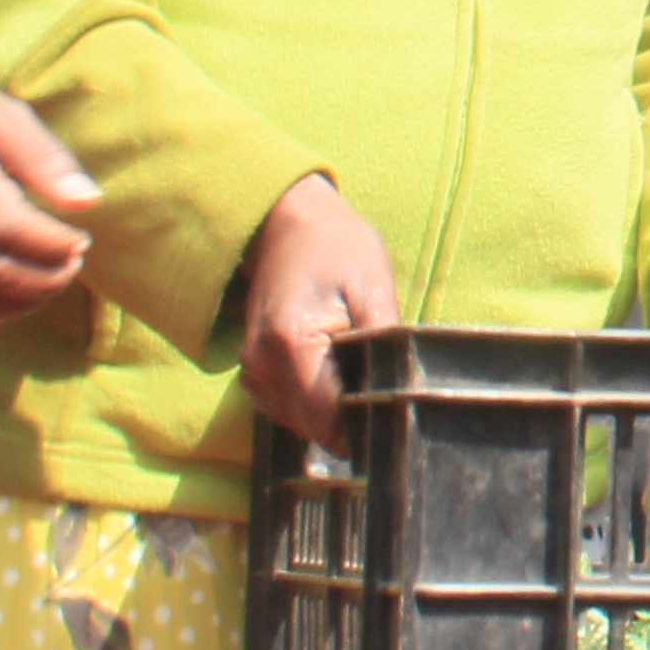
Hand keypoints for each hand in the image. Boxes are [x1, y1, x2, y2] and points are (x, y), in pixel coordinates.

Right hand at [0, 66, 98, 327]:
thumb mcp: (1, 113)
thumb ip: (44, 157)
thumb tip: (88, 200)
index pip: (3, 225)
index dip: (51, 244)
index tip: (80, 239)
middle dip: (45, 278)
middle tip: (73, 261)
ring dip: (21, 300)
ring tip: (49, 276)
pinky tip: (16, 288)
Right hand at [237, 173, 397, 452]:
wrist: (286, 222)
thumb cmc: (338, 248)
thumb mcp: (374, 290)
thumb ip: (383, 350)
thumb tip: (397, 398)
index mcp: (292, 343)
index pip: (328, 421)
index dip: (364, 426)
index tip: (390, 410)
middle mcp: (262, 364)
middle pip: (313, 428)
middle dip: (350, 417)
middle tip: (378, 380)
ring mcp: (252, 369)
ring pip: (299, 423)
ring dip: (331, 409)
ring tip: (353, 366)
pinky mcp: (253, 369)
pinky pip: (287, 408)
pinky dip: (313, 400)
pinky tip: (332, 368)